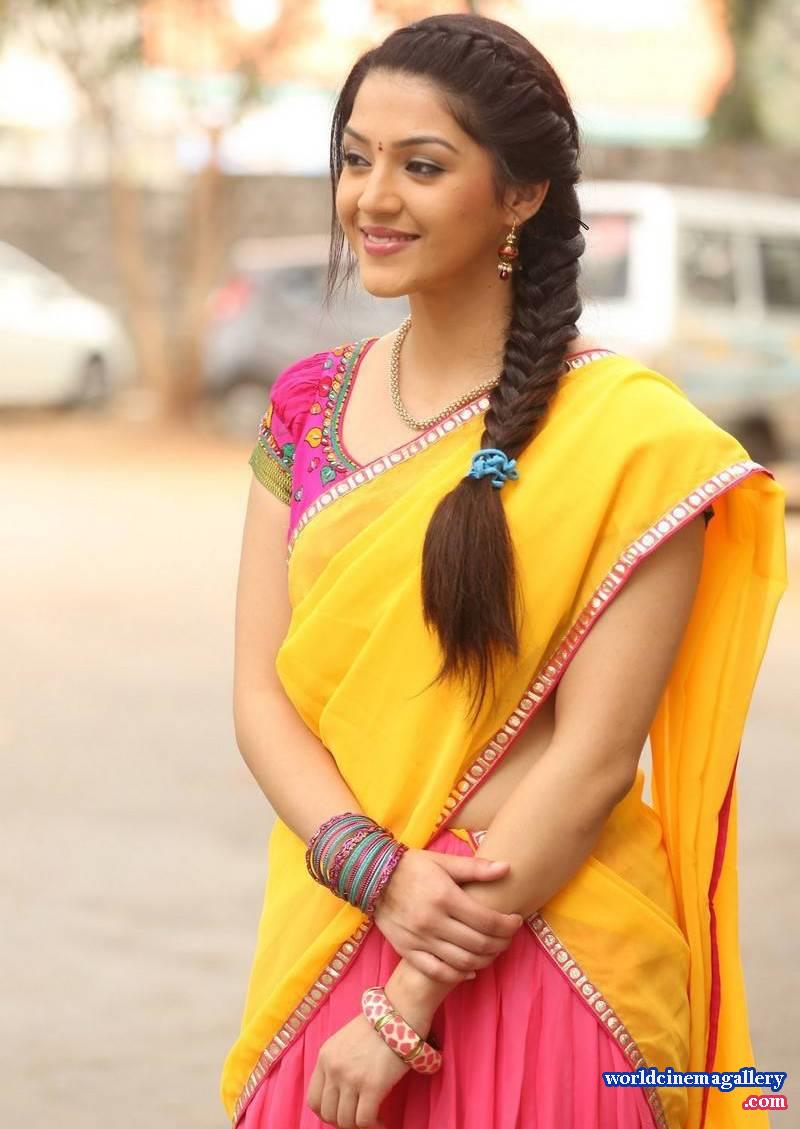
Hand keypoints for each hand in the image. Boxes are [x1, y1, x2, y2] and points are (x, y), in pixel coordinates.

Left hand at [306, 1011, 407, 1127]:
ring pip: (345, 1121)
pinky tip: (383, 1123)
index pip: (313, 1099)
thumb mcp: (345, 1040)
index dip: (327, 1113)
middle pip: (328, 1113)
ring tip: (373, 1122)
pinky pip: (364, 1121)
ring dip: (359, 1127)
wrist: (399, 1011)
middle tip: (359, 1119)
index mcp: (325, 1057)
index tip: (342, 1114)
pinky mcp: (372, 1086)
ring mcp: (351, 1078)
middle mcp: (333, 1068)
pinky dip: (374, 1127)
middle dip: (343, 1122)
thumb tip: (340, 1091)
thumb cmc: (378, 1025)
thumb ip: (338, 1063)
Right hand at [372, 847, 522, 982]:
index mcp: (445, 897)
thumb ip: (475, 868)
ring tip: (493, 952)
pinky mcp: (407, 950)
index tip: (516, 921)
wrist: (371, 876)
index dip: (507, 925)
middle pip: (478, 944)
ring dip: (484, 960)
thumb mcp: (443, 861)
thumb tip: (506, 868)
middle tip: (508, 938)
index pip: (487, 920)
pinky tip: (470, 970)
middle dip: (501, 943)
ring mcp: (419, 939)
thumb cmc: (412, 866)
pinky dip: (457, 975)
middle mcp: (433, 921)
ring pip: (462, 961)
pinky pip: (437, 971)